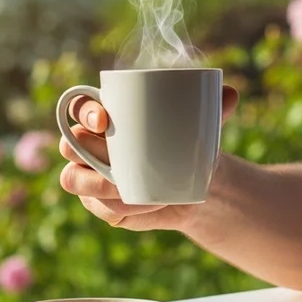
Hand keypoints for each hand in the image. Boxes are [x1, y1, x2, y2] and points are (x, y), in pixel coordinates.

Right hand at [58, 84, 239, 231]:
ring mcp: (90, 174)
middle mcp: (89, 143)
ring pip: (73, 178)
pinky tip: (144, 203)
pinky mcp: (99, 203)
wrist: (194, 184)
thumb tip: (233, 94)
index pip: (78, 104)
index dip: (83, 110)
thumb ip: (215, 107)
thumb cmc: (190, 142)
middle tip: (112, 156)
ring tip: (124, 188)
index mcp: (107, 113)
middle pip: (69, 142)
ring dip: (96, 184)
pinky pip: (97, 206)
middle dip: (81, 149)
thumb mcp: (203, 123)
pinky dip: (119, 207)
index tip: (104, 119)